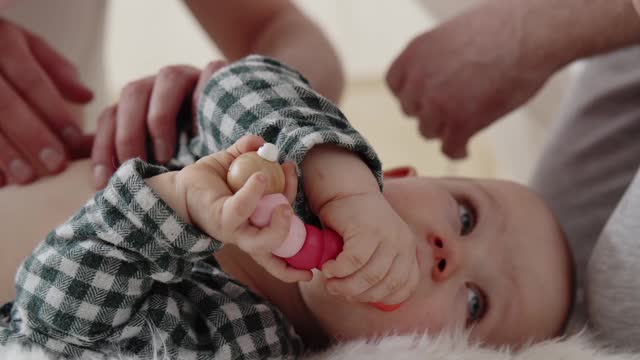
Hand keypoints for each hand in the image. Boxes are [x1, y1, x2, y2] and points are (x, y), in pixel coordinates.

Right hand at [0, 18, 92, 185]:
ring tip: (26, 177)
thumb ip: (56, 70)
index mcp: (3, 41)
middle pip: (5, 105)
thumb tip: (87, 96)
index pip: (32, 82)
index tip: (74, 140)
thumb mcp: (26, 45)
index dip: (54, 112)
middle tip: (55, 165)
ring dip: (3, 153)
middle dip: (32, 137)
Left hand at [92, 61, 225, 187]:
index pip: (110, 116)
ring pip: (167, 79)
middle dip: (129, 134)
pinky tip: (200, 129)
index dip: (102, 148)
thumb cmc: (189, 147)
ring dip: (160, 118)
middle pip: (132, 93)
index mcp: (137, 103)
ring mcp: (189, 76)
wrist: (231, 124)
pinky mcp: (218, 75)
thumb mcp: (152, 156)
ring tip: (167, 155)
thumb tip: (81, 165)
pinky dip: (202, 97)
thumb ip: (121, 154)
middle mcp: (158, 85)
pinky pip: (209, 75)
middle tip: (136, 168)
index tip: (103, 182)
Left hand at [175, 135, 311, 282]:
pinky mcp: (220, 221)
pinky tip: (260, 176)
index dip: (293, 267)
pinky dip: (254, 192)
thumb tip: (261, 142)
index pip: (278, 249)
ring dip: (279, 225)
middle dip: (290, 230)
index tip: (311, 271)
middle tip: (289, 205)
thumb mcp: (231, 163)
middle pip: (275, 245)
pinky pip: (242, 209)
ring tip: (282, 200)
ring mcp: (234, 231)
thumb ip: (247, 150)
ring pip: (261, 241)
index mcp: (255, 227)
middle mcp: (246, 234)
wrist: (176, 189)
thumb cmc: (206, 181)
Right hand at [318, 192, 418, 305]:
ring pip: (369, 276)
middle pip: (384, 285)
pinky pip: (353, 261)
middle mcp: (403, 243)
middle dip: (358, 294)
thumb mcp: (376, 246)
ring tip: (330, 282)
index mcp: (408, 250)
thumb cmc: (357, 223)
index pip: (405, 286)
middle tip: (337, 290)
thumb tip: (363, 296)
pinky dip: (338, 270)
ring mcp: (388, 236)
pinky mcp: (368, 230)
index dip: (381, 298)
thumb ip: (377, 268)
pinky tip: (327, 268)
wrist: (347, 190)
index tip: (360, 297)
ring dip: (345, 286)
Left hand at [386, 1, 557, 158]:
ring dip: (444, 130)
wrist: (534, 31)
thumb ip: (433, 60)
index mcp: (415, 53)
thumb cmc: (503, 27)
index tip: (426, 98)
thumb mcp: (451, 35)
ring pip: (428, 131)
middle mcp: (420, 79)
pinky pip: (449, 148)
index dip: (413, 93)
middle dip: (430, 111)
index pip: (395, 85)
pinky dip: (458, 150)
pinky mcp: (461, 123)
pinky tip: (466, 147)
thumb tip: (431, 80)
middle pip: (412, 110)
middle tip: (452, 109)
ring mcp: (438, 103)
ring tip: (464, 124)